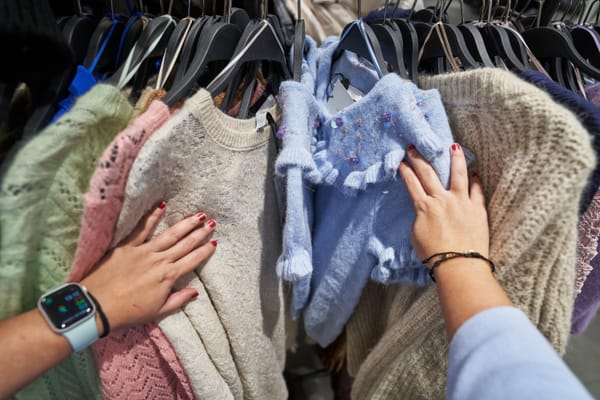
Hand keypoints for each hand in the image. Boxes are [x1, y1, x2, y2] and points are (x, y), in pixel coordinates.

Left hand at [80, 203, 216, 330]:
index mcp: (168, 277)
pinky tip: (162, 206)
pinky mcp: (127, 247)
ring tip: (198, 215)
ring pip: (170, 234)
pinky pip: (142, 228)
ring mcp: (143, 251)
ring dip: (185, 224)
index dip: (204, 251)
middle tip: (212, 223)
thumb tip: (196, 291)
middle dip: (200, 233)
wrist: (96, 307)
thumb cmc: (127, 313)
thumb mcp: (157, 312)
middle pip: (184, 244)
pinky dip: (152, 216)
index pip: (192, 261)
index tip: (214, 243)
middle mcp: (159, 261)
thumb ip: (178, 299)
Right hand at [398, 143, 488, 263]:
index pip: (412, 183)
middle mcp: (442, 199)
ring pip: (458, 173)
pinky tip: (475, 173)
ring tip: (453, 146)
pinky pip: (477, 190)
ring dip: (454, 158)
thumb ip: (420, 218)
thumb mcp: (417, 235)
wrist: (458, 265)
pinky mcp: (477, 208)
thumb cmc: (434, 255)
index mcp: (424, 207)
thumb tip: (425, 210)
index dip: (405, 170)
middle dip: (419, 158)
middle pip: (428, 173)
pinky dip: (475, 180)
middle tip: (414, 148)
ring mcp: (461, 202)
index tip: (402, 161)